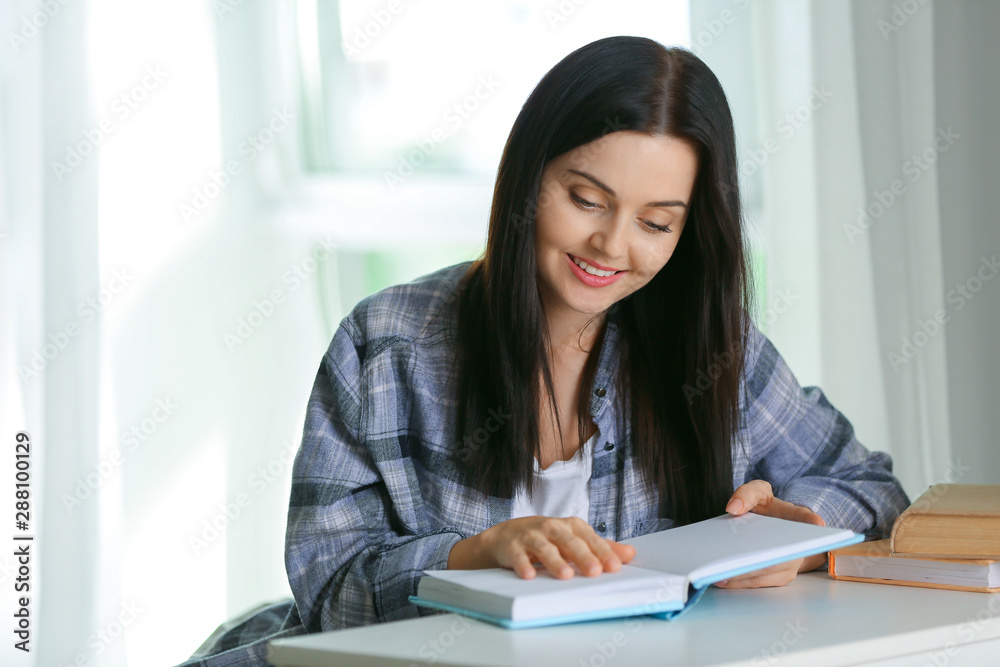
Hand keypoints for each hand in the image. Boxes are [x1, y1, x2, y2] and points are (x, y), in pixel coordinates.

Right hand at [447, 516, 635, 579]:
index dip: (602, 552)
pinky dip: (523, 565)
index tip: (615, 567)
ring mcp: (531, 536)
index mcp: (571, 526)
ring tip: (565, 575)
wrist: (507, 536)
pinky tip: (529, 576)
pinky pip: (518, 556)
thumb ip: (601, 547)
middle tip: (595, 572)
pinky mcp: (513, 547)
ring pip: (545, 548)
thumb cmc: (548, 538)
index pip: (589, 538)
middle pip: (570, 541)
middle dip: (583, 556)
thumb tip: (630, 554)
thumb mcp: (574, 539)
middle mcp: (552, 528)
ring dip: (555, 561)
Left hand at [714, 480, 827, 588]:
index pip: (804, 516)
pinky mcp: (781, 577)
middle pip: (778, 554)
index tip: (817, 522)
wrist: (771, 528)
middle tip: (727, 563)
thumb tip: (734, 509)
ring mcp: (791, 562)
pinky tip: (722, 579)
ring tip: (716, 573)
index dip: (810, 519)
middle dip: (752, 561)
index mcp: (795, 516)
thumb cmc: (766, 510)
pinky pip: (762, 583)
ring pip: (768, 572)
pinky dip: (742, 582)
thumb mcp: (758, 493)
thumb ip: (747, 494)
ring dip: (743, 576)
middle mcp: (798, 543)